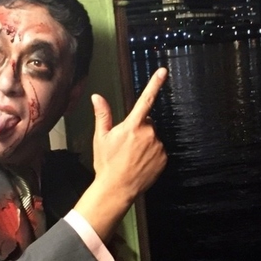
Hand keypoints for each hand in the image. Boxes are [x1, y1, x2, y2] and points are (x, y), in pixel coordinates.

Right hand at [91, 67, 167, 199]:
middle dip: (139, 128)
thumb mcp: (100, 138)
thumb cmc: (107, 164)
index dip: (155, 84)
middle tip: (126, 143)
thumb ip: (102, 115)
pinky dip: (152, 153)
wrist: (117, 189)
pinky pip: (159, 150)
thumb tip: (97, 97)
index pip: (145, 99)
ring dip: (145, 142)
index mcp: (132, 126)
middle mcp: (148, 134)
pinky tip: (140, 162)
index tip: (162, 71)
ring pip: (153, 137)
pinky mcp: (164, 158)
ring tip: (132, 156)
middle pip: (147, 122)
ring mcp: (158, 146)